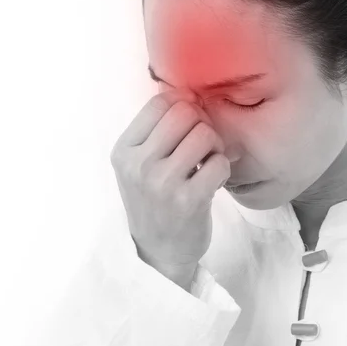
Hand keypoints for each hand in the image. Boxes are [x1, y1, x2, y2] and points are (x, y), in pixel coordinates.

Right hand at [110, 89, 230, 279]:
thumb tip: (191, 94)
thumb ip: (157, 132)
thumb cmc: (153, 200)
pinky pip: (219, 162)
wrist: (157, 251)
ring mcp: (162, 183)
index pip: (160, 103)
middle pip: (185, 114)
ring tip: (206, 164)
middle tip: (201, 146)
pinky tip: (212, 181)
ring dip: (214, 147)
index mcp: (123, 150)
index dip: (183, 106)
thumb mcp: (139, 165)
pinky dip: (222, 169)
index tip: (189, 125)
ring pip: (205, 135)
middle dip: (201, 125)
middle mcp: (138, 165)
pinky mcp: (188, 201)